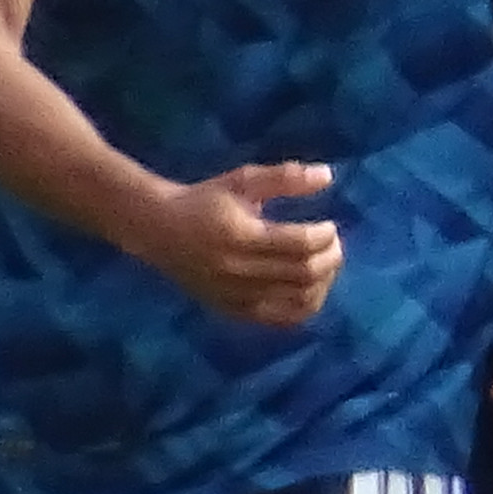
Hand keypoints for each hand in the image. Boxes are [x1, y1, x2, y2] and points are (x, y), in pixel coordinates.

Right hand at [128, 161, 340, 327]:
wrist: (159, 230)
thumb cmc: (204, 200)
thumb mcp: (242, 180)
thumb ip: (284, 177)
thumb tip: (328, 175)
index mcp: (242, 236)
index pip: (300, 244)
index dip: (325, 236)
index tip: (330, 226)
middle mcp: (240, 271)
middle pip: (304, 273)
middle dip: (329, 258)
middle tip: (333, 244)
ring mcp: (238, 296)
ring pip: (299, 300)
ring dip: (323, 283)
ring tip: (325, 264)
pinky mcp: (235, 311)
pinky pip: (282, 319)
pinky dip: (305, 305)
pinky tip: (310, 288)